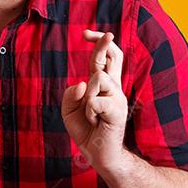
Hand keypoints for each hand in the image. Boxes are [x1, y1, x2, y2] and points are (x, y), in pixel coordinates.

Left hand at [61, 30, 127, 170]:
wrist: (98, 154)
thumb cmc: (85, 130)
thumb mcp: (69, 110)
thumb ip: (70, 94)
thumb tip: (82, 83)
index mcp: (102, 86)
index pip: (102, 59)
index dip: (97, 43)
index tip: (86, 33)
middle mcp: (113, 88)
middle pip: (113, 57)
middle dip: (104, 43)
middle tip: (100, 34)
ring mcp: (117, 99)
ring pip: (98, 79)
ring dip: (87, 96)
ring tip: (90, 114)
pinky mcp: (118, 111)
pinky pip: (95, 102)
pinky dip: (88, 112)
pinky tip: (93, 122)